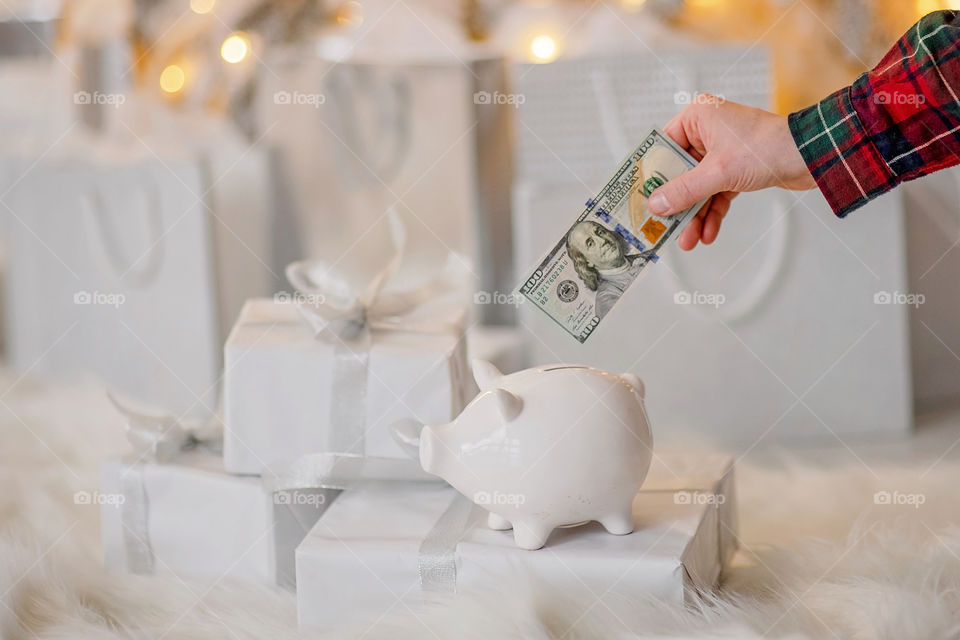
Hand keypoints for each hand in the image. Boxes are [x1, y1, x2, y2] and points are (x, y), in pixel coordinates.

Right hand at [648, 98, 816, 250]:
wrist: (812, 156)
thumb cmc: (768, 147)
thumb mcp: (718, 173)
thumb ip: (684, 190)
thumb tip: (656, 204)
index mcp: (697, 117)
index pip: (663, 148)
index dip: (652, 176)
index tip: (642, 199)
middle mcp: (707, 131)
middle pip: (679, 173)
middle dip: (676, 204)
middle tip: (664, 227)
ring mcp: (722, 151)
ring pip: (698, 187)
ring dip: (694, 215)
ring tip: (688, 239)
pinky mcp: (736, 168)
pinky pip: (715, 193)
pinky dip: (712, 213)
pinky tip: (708, 233)